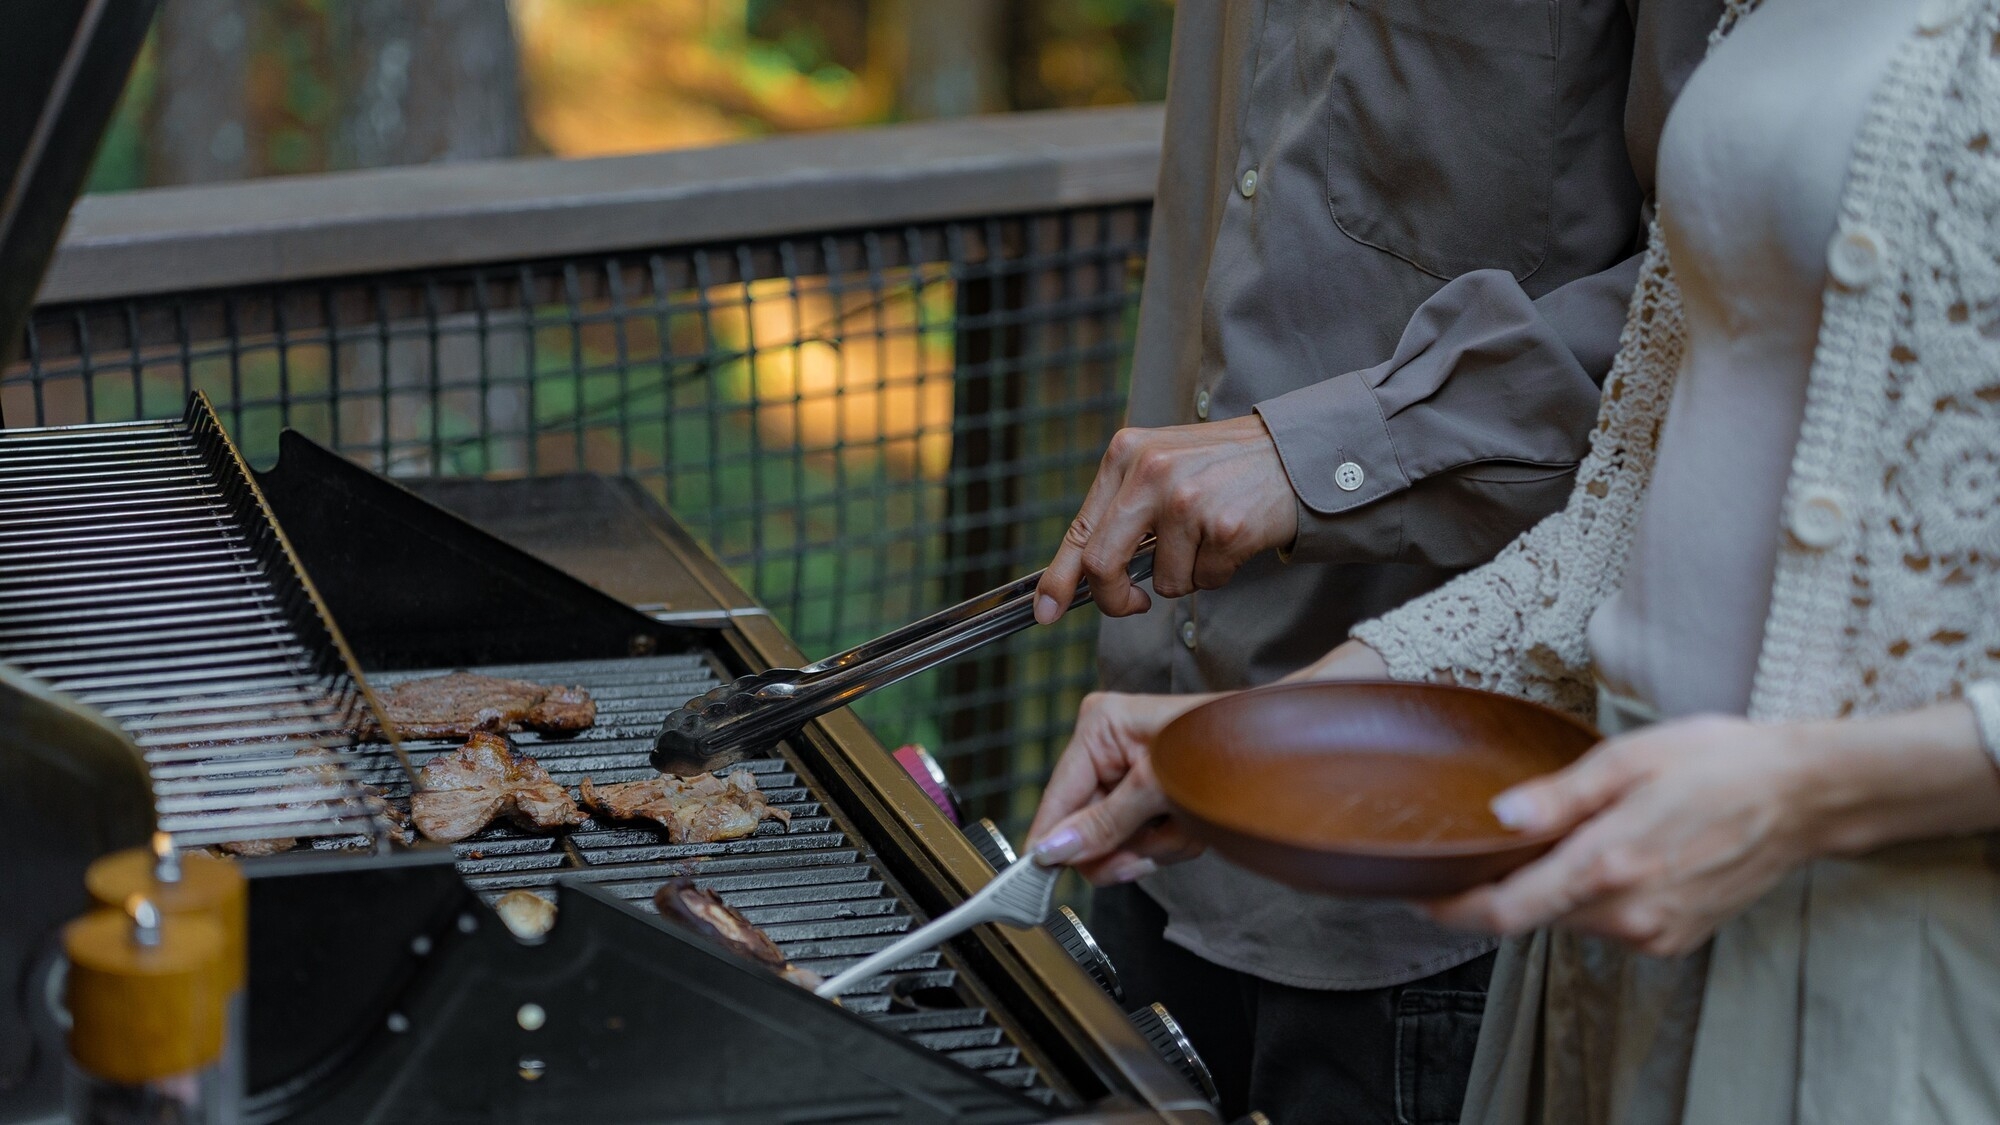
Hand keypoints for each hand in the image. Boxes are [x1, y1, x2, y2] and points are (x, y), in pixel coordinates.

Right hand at [1026, 691, 1218, 883]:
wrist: (1281, 745)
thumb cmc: (1224, 742)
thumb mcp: (1157, 788)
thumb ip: (1104, 823)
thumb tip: (1055, 849)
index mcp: (1098, 728)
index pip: (1057, 798)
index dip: (1050, 841)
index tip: (1037, 879)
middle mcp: (1109, 749)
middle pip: (1086, 828)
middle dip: (1126, 844)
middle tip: (1150, 850)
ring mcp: (1131, 775)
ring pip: (1119, 841)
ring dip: (1157, 844)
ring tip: (1187, 822)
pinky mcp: (1154, 797)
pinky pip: (1146, 841)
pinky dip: (1173, 841)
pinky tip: (1194, 822)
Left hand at [1033, 416, 1298, 623]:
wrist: (1294, 453)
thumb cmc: (1220, 468)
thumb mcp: (1160, 466)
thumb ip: (1122, 511)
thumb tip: (1082, 576)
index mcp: (1126, 454)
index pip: (1080, 528)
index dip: (1058, 579)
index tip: (1046, 612)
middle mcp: (1151, 472)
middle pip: (1102, 563)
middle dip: (1113, 598)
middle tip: (1133, 605)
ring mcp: (1187, 500)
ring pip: (1162, 581)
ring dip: (1186, 575)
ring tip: (1209, 536)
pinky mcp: (1224, 527)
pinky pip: (1205, 581)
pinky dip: (1218, 573)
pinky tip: (1233, 537)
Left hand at [1424, 715, 1821, 956]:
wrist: (1803, 797)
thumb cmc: (1718, 764)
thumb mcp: (1630, 760)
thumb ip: (1559, 796)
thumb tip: (1498, 817)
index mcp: (1609, 867)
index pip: (1506, 912)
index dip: (1453, 909)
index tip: (1418, 896)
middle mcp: (1629, 914)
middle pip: (1534, 913)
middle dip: (1511, 880)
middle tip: (1511, 832)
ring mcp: (1654, 934)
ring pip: (1571, 919)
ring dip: (1557, 886)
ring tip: (1588, 830)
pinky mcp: (1674, 940)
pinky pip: (1608, 923)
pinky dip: (1594, 896)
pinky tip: (1623, 852)